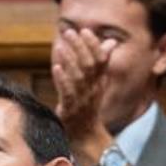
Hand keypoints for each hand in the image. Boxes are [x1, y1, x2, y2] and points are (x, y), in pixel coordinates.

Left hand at [51, 28, 116, 142]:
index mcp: (100, 81)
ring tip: (60, 46)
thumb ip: (101, 62)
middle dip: (80, 47)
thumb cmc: (89, 104)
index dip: (94, 45)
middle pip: (90, 65)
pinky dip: (62, 79)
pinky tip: (56, 68)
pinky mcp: (71, 108)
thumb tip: (110, 42)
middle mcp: (93, 88)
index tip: (85, 31)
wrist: (86, 134)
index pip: (101, 60)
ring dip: (69, 60)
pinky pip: (68, 93)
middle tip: (70, 32)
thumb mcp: (97, 82)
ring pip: (78, 77)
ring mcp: (82, 98)